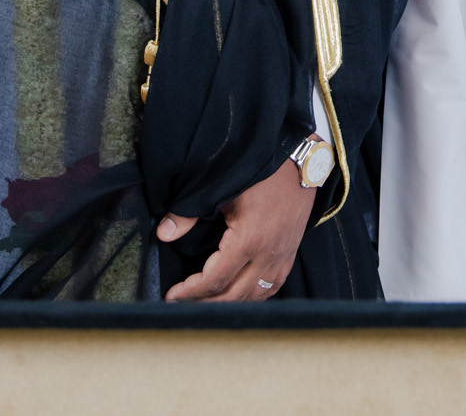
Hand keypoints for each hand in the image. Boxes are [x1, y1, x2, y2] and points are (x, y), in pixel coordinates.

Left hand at [157, 157, 317, 300]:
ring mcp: (282, 256)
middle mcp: (268, 254)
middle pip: (234, 296)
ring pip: (255, 296)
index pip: (215, 280)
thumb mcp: (222, 190)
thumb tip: (164, 233)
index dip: (190, 292)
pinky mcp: (290, 253)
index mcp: (249, 240)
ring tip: (207, 301)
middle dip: (204, 303)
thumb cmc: (261, 172)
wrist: (301, 161)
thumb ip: (189, 214)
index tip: (172, 295)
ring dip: (230, 303)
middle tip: (183, 304)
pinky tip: (240, 293)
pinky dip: (254, 296)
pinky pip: (273, 286)